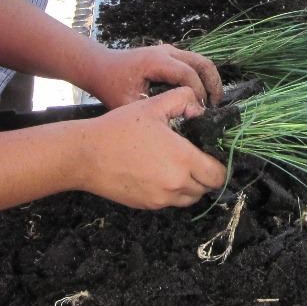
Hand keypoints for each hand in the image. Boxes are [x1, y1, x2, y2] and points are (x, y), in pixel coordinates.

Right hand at [75, 88, 227, 208]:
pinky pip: (171, 201)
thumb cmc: (119, 128)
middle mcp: (176, 184)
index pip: (218, 174)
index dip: (220, 164)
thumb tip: (201, 109)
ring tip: (178, 164)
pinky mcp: (148, 205)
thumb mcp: (153, 106)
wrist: (86, 155)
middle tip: (196, 157)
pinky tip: (159, 172)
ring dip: (191, 184)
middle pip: (207, 188)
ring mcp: (161, 198)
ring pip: (190, 198)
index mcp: (183, 159)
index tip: (211, 152)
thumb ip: (183, 100)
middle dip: (207, 174)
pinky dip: (172, 191)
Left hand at [82, 44, 222, 108]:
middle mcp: (166, 52)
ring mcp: (169, 50)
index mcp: (157, 62)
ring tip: (212, 103)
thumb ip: (150, 111)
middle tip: (216, 107)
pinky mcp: (169, 54)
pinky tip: (199, 97)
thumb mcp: (126, 103)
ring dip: (210, 80)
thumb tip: (174, 126)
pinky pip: (192, 63)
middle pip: (202, 63)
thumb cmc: (110, 85)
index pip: (188, 75)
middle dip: (213, 85)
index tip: (201, 113)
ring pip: (200, 61)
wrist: (99, 66)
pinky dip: (201, 77)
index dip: (199, 94)